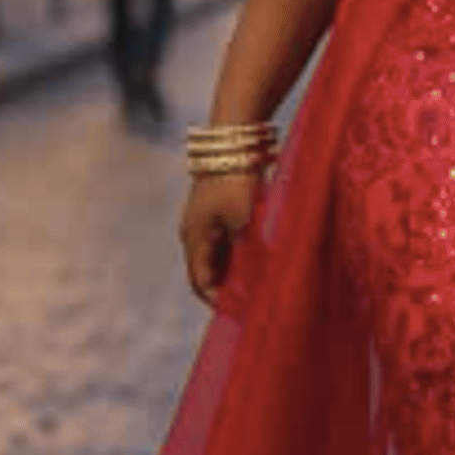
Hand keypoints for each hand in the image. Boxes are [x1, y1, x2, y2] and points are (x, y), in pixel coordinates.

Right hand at [179, 167, 266, 305]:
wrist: (234, 142)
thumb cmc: (237, 183)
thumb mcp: (244, 221)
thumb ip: (246, 253)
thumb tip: (254, 282)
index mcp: (195, 239)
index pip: (202, 283)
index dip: (220, 301)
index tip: (242, 313)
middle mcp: (195, 233)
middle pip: (209, 272)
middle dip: (229, 289)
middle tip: (254, 303)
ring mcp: (204, 221)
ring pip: (218, 257)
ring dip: (236, 272)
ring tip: (259, 285)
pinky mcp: (217, 210)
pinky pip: (225, 242)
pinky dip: (239, 255)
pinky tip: (259, 260)